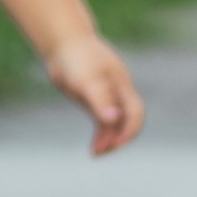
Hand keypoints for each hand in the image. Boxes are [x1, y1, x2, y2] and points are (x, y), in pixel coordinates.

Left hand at [49, 34, 143, 157]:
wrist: (62, 43)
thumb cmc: (76, 58)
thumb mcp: (86, 80)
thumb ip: (100, 100)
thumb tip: (114, 120)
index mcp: (121, 85)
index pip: (135, 112)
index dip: (129, 130)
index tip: (114, 144)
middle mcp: (118, 92)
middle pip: (128, 121)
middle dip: (119, 138)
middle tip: (103, 151)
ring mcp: (107, 96)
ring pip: (114, 124)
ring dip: (108, 139)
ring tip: (95, 153)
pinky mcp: (94, 100)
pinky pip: (103, 122)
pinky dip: (100, 135)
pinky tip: (93, 147)